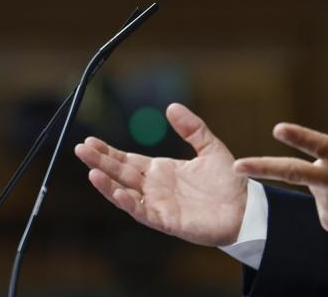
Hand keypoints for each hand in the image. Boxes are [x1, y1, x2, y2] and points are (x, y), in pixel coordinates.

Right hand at [74, 103, 246, 246]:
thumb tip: (172, 106)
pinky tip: (117, 192)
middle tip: (80, 149)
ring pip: (125, 194)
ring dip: (107, 184)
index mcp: (161, 170)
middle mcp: (154, 188)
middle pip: (120, 174)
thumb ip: (192, 128)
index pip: (127, 160)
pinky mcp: (166, 221)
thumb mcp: (209, 147)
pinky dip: (128, 202)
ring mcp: (158, 205)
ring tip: (91, 171)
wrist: (247, 209)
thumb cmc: (228, 182)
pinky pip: (142, 212)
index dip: (108, 151)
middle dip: (100, 162)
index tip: (90, 140)